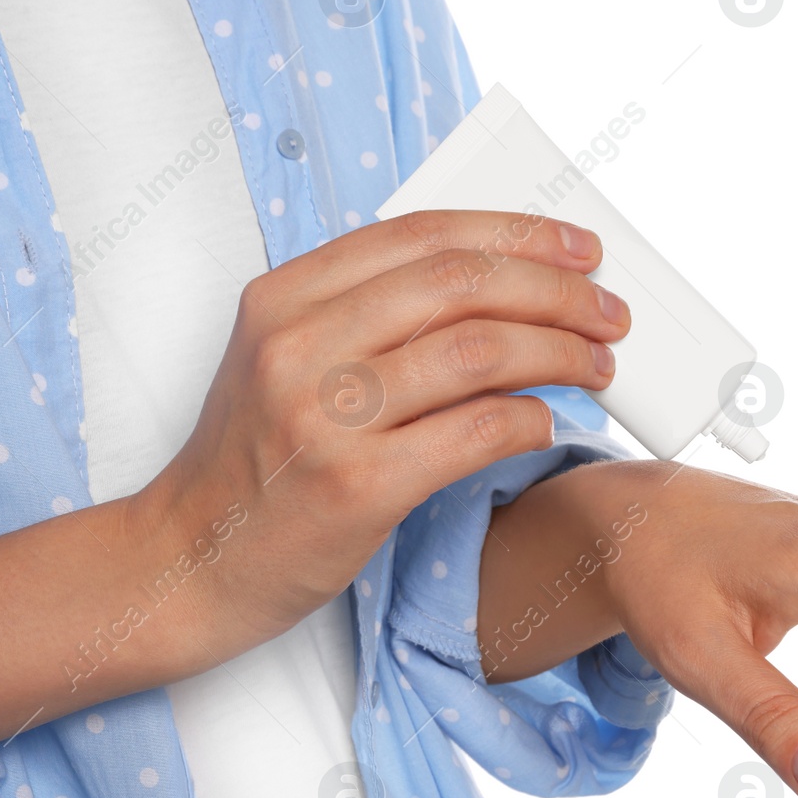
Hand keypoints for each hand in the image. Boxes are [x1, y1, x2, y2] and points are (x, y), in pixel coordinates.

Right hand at [0, 210, 630, 778]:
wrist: (187, 563)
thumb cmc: (252, 467)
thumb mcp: (283, 362)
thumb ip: (363, 316)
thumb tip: (494, 291)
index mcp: (282, 298)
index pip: (423, 236)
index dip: (516, 233)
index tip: (577, 250)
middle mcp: (299, 346)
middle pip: (462, 284)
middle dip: (557, 292)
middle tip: (609, 313)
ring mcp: (325, 416)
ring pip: (479, 351)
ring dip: (560, 352)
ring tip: (599, 366)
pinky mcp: (356, 487)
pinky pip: (475, 432)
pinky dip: (531, 419)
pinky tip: (551, 422)